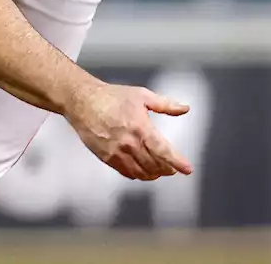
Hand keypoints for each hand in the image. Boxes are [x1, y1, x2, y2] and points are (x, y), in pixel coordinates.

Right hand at [65, 82, 193, 180]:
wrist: (82, 101)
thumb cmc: (111, 97)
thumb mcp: (141, 95)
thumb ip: (165, 104)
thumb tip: (184, 108)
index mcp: (140, 128)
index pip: (163, 151)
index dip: (177, 162)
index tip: (188, 169)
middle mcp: (129, 143)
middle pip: (154, 165)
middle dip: (167, 169)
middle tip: (172, 168)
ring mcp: (117, 152)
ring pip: (141, 173)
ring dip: (153, 174)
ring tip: (159, 171)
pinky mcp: (106, 157)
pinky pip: (126, 173)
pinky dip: (138, 174)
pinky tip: (142, 170)